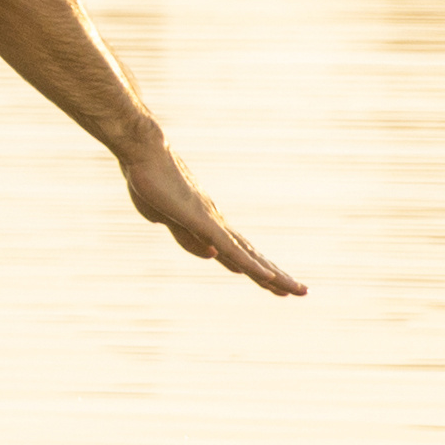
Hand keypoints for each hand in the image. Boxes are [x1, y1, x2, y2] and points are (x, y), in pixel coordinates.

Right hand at [124, 137, 304, 296]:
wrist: (144, 154)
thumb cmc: (151, 181)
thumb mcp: (166, 219)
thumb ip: (188, 238)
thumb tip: (212, 255)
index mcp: (208, 224)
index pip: (240, 252)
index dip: (258, 268)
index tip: (275, 281)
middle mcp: (218, 224)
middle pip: (253, 256)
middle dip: (277, 276)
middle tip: (301, 291)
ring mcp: (213, 223)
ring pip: (250, 256)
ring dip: (274, 276)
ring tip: (296, 290)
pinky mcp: (205, 223)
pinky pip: (233, 250)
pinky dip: (252, 265)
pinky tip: (268, 277)